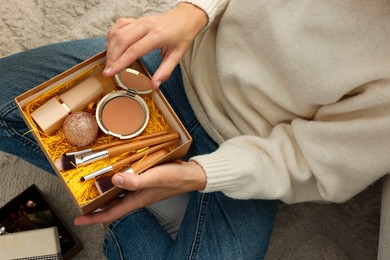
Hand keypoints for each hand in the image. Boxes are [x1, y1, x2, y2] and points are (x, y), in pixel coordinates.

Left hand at [74, 160, 205, 224]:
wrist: (190, 174)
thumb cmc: (175, 178)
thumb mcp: (155, 178)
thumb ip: (135, 181)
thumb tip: (114, 180)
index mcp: (136, 200)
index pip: (110, 214)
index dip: (93, 218)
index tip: (77, 220)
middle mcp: (136, 196)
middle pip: (111, 205)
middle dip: (95, 206)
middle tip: (79, 200)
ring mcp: (140, 188)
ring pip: (117, 193)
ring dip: (104, 191)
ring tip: (90, 185)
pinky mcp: (144, 178)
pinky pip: (126, 181)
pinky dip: (117, 178)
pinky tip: (114, 170)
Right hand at [103, 3, 207, 88]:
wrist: (185, 18)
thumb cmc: (182, 36)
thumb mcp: (177, 56)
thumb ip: (165, 71)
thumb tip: (154, 85)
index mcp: (157, 36)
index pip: (133, 50)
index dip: (120, 62)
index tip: (110, 72)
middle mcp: (146, 26)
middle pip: (122, 41)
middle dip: (112, 57)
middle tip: (108, 71)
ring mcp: (140, 21)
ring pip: (118, 32)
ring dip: (111, 48)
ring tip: (109, 62)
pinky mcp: (136, 19)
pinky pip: (119, 25)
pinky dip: (112, 36)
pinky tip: (112, 46)